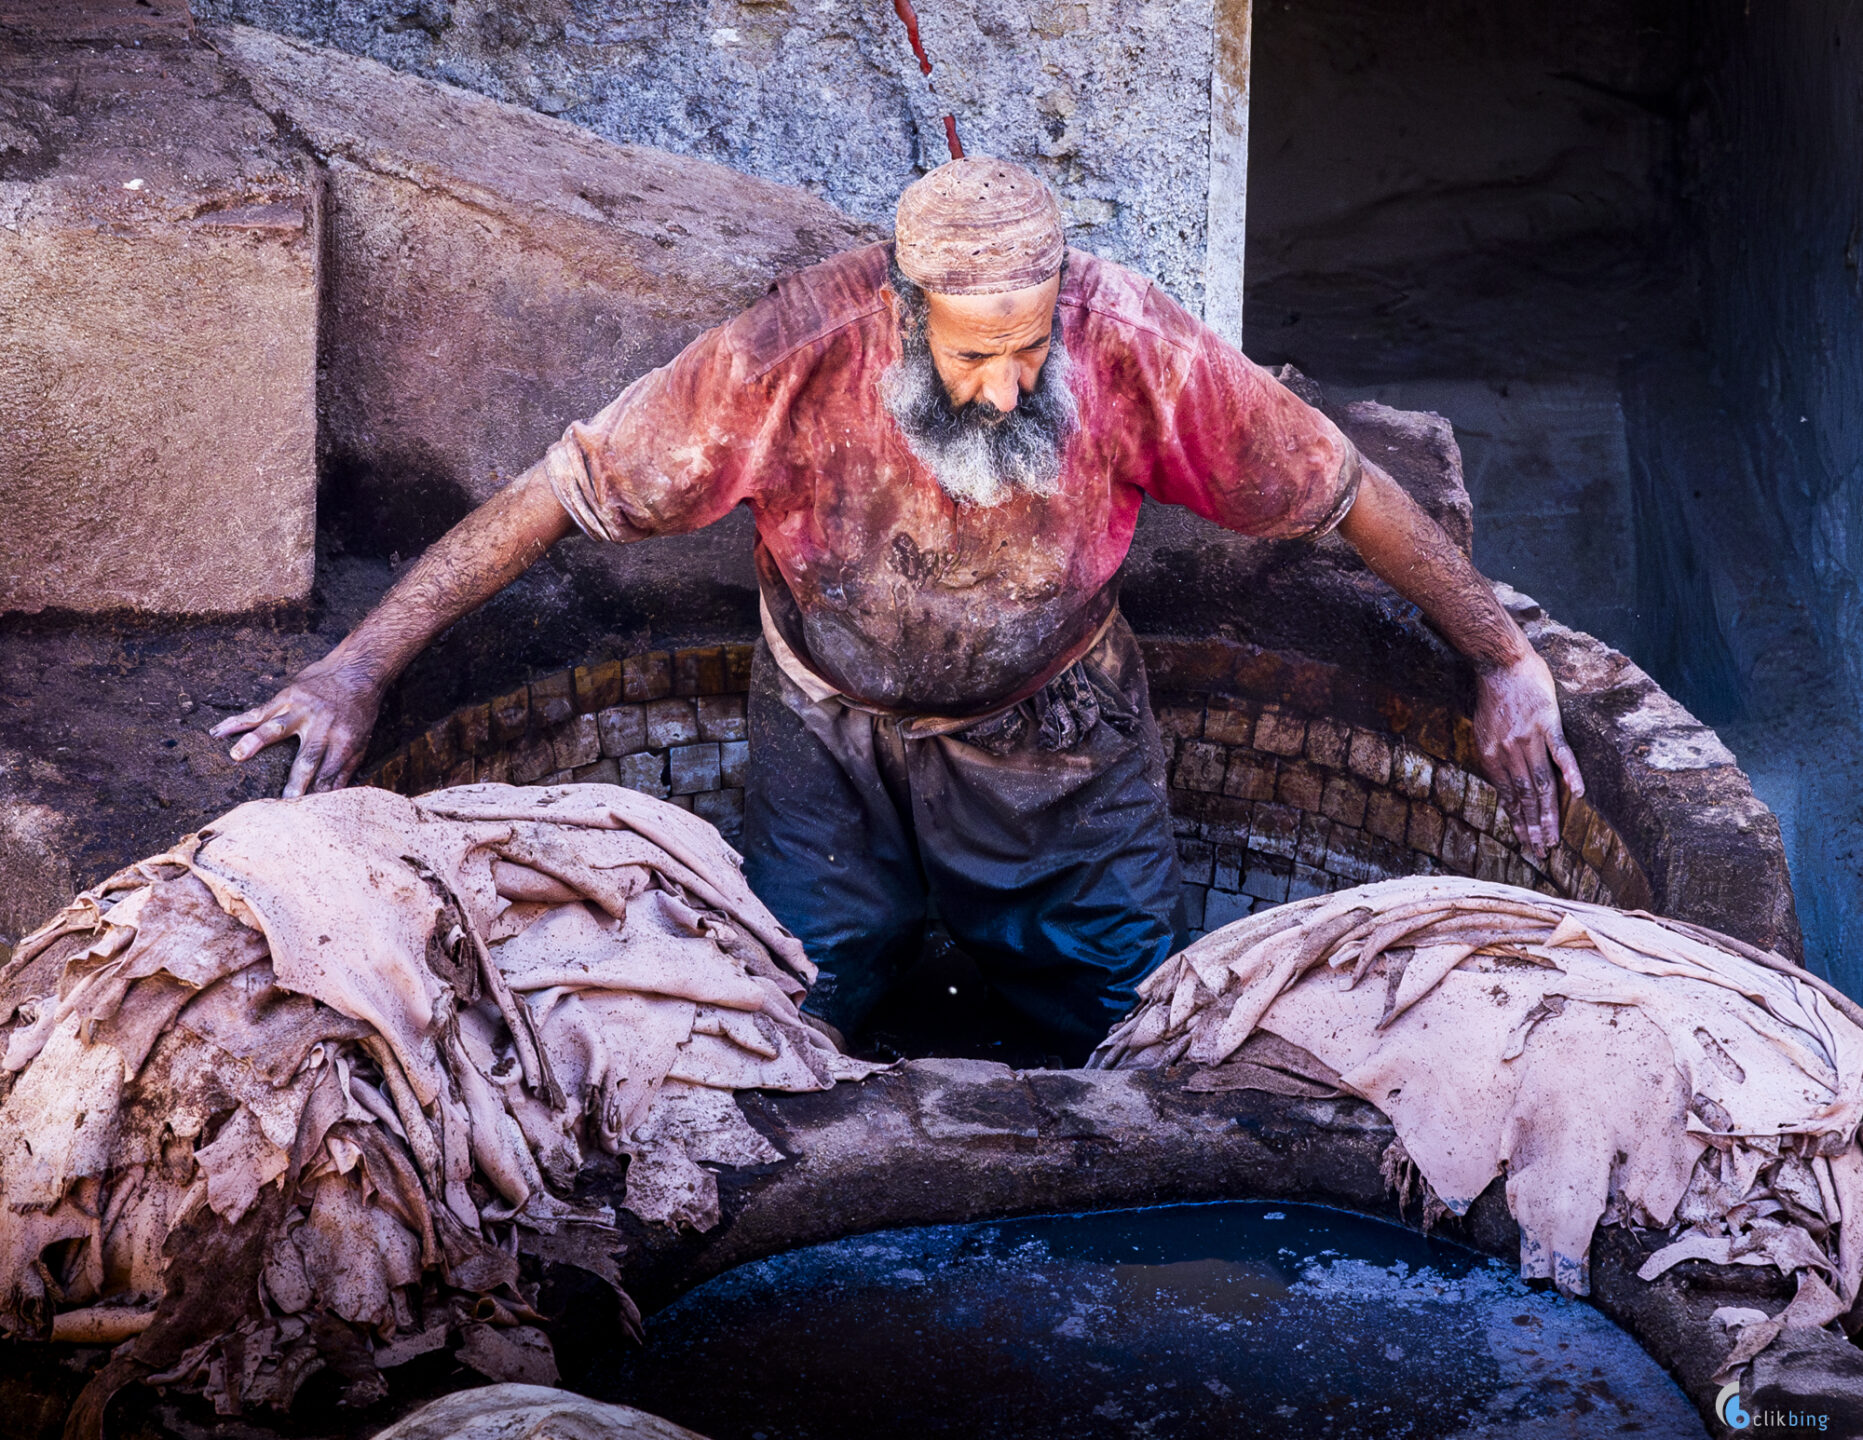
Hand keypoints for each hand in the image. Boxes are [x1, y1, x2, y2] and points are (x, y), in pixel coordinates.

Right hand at [211, 654, 382, 798]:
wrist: (356, 670)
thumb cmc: (359, 711)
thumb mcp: (362, 740)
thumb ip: (346, 768)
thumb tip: (334, 797)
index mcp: (344, 740)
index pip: (329, 774)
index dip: (317, 795)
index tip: (304, 814)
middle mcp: (323, 726)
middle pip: (306, 758)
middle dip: (294, 782)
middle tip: (281, 802)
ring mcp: (302, 710)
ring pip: (275, 728)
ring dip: (254, 742)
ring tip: (236, 756)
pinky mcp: (287, 697)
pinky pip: (258, 710)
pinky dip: (237, 721)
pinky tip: (218, 731)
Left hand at [1472, 650, 1583, 856]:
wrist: (1500, 662)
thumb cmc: (1493, 695)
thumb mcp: (1483, 730)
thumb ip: (1494, 756)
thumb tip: (1503, 783)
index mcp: (1491, 755)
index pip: (1508, 796)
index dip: (1518, 821)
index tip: (1525, 842)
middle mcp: (1509, 752)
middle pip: (1525, 796)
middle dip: (1533, 827)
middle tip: (1541, 852)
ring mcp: (1530, 739)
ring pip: (1541, 783)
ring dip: (1548, 814)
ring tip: (1553, 839)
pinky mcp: (1549, 724)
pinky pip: (1562, 754)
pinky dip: (1571, 773)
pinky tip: (1577, 795)